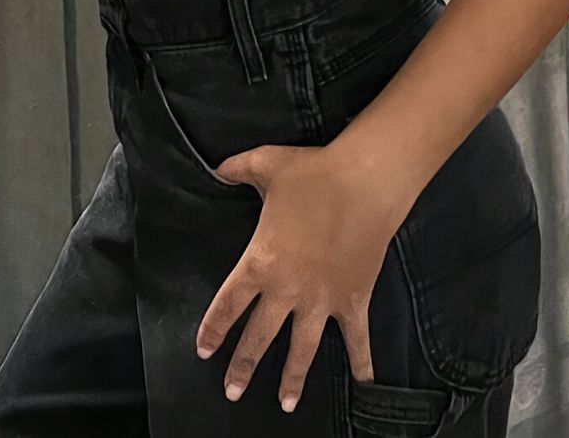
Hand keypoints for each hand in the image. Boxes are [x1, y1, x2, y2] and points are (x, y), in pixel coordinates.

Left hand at [195, 142, 399, 413]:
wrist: (363, 181)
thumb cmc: (313, 174)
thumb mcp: (265, 164)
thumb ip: (235, 169)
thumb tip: (214, 167)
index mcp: (260, 262)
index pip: (228, 304)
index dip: (213, 329)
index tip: (204, 350)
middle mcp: (287, 290)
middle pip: (259, 337)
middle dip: (243, 366)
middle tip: (233, 391)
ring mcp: (321, 300)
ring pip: (302, 349)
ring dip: (292, 378)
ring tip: (285, 404)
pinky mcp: (353, 300)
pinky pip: (356, 339)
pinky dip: (362, 363)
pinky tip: (364, 384)